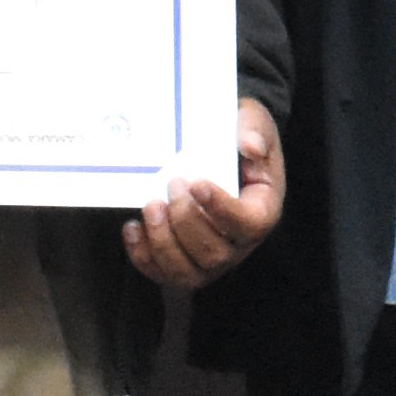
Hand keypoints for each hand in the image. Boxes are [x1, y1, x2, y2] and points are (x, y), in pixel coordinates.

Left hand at [126, 98, 281, 285]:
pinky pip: (161, 274)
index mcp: (262, 210)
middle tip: (171, 186)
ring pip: (186, 272)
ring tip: (149, 206)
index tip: (198, 183)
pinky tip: (133, 227)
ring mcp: (209, 260)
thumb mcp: (252, 121)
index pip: (250, 224)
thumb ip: (253, 127)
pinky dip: (142, 256)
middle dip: (186, 221)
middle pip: (215, 253)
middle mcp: (238, 244)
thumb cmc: (235, 137)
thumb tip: (249, 145)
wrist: (218, 152)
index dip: (222, 209)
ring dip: (162, 242)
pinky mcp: (182, 264)